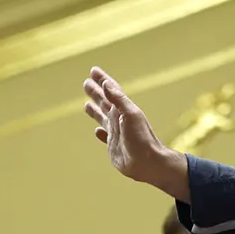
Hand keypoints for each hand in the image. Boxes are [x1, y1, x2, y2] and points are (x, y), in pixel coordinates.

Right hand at [83, 67, 188, 200]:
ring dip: (95, 109)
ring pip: (102, 117)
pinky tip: (97, 131)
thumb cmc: (142, 139)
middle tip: (86, 82)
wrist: (148, 163)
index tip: (93, 70)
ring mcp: (116, 132)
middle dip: (96, 92)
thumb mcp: (131, 115)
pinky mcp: (114, 146)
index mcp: (123, 109)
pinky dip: (100, 132)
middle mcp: (119, 119)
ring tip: (86, 103)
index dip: (102, 80)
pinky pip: (105, 136)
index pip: (111, 90)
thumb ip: (119, 99)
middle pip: (105, 102)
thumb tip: (106, 83)